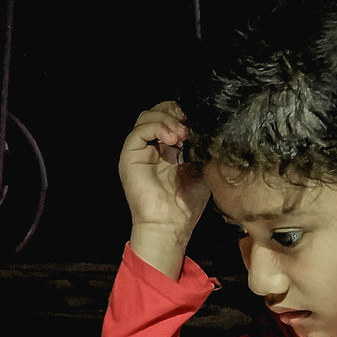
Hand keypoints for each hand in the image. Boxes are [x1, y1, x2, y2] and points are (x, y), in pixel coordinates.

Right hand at [118, 101, 211, 278]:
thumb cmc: (185, 204)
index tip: (199, 121)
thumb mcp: (201, 169)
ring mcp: (139, 151)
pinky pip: (139, 130)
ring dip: (167, 119)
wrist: (170, 225)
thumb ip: (200, 147)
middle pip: (156, 111)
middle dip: (174, 111)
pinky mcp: (130, 156)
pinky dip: (157, 127)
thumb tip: (207, 126)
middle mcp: (151, 147)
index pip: (170, 117)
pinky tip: (172, 139)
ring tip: (182, 134)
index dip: (183, 113)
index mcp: (167, 149)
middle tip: (189, 123)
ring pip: (146, 116)